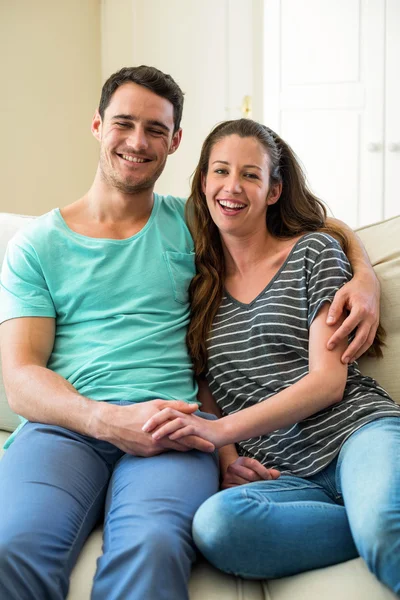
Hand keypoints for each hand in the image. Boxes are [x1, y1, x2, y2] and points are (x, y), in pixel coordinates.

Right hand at [94, 400, 214, 455]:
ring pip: (171, 450)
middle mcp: (159, 441)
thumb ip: (177, 406)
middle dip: (196, 448)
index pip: (187, 438)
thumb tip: (195, 406)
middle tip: (210, 449)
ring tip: (194, 447)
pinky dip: (167, 448)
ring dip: (182, 448)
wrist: (113, 424)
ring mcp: (152, 450)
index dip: (200, 442)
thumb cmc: (136, 411)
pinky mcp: (145, 454)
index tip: (212, 446)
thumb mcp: (156, 405)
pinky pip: (160, 452)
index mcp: (164, 428)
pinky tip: (170, 444)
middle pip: (183, 447)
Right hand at [222, 457, 279, 488]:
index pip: (253, 463)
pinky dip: (246, 493)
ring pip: (245, 484)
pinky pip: (239, 490)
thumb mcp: (257, 472)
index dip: (263, 471)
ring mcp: (228, 477)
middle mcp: (232, 467)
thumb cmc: (248, 477)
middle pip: (251, 474)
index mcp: (241, 460)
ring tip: (255, 490)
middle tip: (263, 486)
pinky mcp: (225, 486)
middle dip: (259, 481)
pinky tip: (249, 494)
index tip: (269, 478)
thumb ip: (267, 472)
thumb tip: (278, 474)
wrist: (232, 483)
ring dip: (253, 488)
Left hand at [326, 269, 379, 362]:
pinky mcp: (376, 324)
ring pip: (368, 341)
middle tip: (341, 360)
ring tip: (348, 361)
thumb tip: (328, 323)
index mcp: (360, 309)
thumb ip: (334, 309)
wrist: (369, 283)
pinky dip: (363, 348)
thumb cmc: (352, 288)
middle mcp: (370, 317)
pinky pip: (370, 338)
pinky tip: (355, 354)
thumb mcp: (341, 294)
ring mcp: (374, 321)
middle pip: (360, 338)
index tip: (328, 346)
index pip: (348, 327)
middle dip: (351, 350)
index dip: (338, 337)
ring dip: (358, 352)